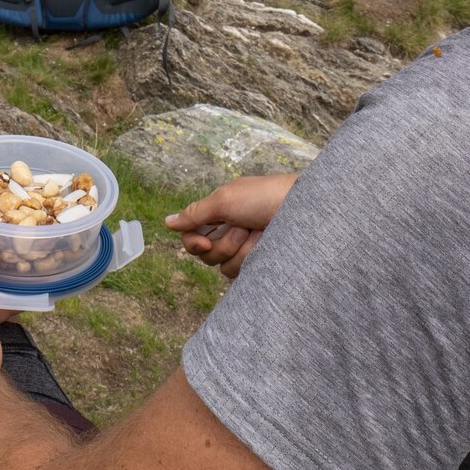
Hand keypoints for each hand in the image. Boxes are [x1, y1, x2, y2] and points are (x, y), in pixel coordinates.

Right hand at [165, 173, 298, 278]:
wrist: (302, 209)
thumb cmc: (264, 196)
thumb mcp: (225, 200)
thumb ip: (195, 214)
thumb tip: (167, 222)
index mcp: (218, 214)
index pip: (190, 236)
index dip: (192, 242)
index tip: (204, 240)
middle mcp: (228, 232)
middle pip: (205, 255)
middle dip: (222, 243)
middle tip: (241, 227)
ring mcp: (245, 249)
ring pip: (223, 266)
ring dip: (240, 249)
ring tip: (258, 233)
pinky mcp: (259, 263)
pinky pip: (241, 273)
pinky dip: (251, 258)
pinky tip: (265, 245)